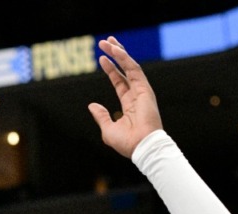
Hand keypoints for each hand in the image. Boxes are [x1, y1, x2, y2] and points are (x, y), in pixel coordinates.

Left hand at [87, 37, 162, 158]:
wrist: (141, 147)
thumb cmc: (127, 143)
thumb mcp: (108, 129)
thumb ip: (101, 115)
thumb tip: (92, 105)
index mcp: (129, 105)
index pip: (120, 82)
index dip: (111, 70)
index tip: (102, 59)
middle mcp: (137, 95)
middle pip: (126, 70)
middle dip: (116, 55)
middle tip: (106, 42)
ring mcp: (142, 91)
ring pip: (130, 66)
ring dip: (119, 52)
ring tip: (108, 41)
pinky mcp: (145, 89)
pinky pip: (134, 69)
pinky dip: (125, 59)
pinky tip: (116, 50)